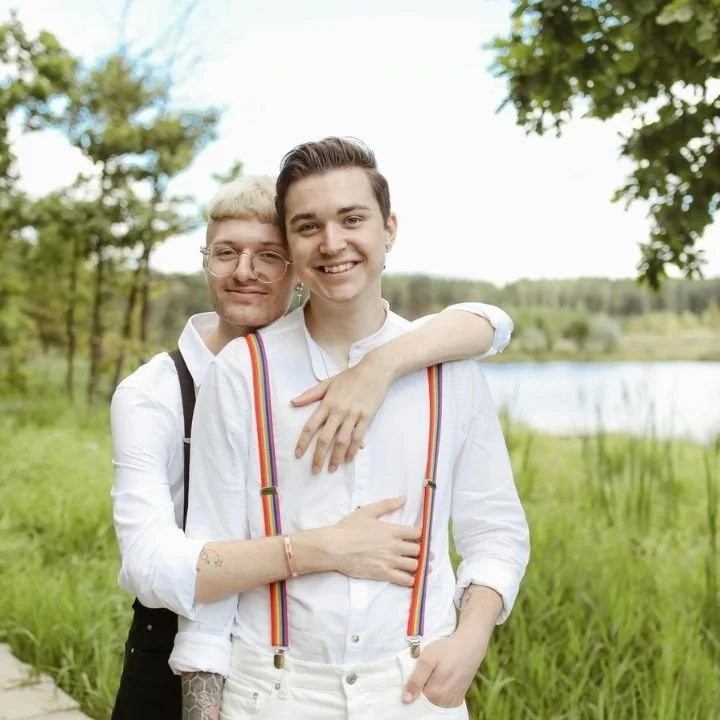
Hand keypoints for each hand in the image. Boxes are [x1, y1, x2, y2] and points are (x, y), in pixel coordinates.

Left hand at [291, 350, 394, 473]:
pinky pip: (358, 437)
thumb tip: (293, 402)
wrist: (375, 370)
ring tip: (332, 469)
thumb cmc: (350, 377)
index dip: (303, 441)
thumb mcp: (328, 383)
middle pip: (326, 438)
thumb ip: (310, 394)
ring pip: (342, 441)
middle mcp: (339, 411)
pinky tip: (349, 459)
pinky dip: (353, 449)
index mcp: (327, 403)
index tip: (298, 454)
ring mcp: (353, 415)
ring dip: (336, 457)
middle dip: (319, 456)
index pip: (311, 425)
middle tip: (315, 470)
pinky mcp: (367, 417)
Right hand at [326, 496, 422, 586]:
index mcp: (392, 530)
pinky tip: (412, 579)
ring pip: (414, 565)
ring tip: (422, 567)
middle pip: (418, 550)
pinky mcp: (383, 574)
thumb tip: (403, 498)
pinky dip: (411, 580)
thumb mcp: (368, 511)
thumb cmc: (349, 528)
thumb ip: (387, 504)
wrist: (335, 547)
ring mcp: (390, 561)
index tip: (422, 539)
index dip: (422, 536)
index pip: (417, 533)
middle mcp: (394, 545)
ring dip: (420, 566)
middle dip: (424, 552)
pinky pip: (404, 580)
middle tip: (426, 554)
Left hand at [402, 635, 486, 707]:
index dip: (412, 685)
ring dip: (430, 689)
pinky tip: (441, 679)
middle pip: (424, 700)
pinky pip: (443, 701)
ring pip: (433, 701)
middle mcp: (444, 702)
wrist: (469, 646)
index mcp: (435, 694)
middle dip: (421, 688)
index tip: (416, 673)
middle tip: (427, 670)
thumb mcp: (427, 659)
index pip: (414, 697)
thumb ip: (416, 679)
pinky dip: (439, 692)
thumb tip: (406, 699)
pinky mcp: (458, 699)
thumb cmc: (447, 649)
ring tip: (435, 673)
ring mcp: (452, 702)